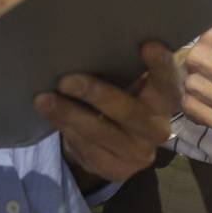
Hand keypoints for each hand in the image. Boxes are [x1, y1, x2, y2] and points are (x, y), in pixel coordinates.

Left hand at [36, 41, 181, 184]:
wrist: (119, 143)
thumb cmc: (122, 96)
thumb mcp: (130, 81)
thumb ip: (124, 66)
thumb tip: (89, 41)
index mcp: (166, 98)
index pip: (167, 80)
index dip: (160, 64)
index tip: (147, 44)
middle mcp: (158, 128)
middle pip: (128, 111)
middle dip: (95, 94)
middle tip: (65, 80)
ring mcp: (139, 153)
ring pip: (101, 133)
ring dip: (70, 115)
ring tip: (44, 100)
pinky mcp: (119, 170)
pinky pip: (89, 151)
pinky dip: (68, 131)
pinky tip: (53, 117)